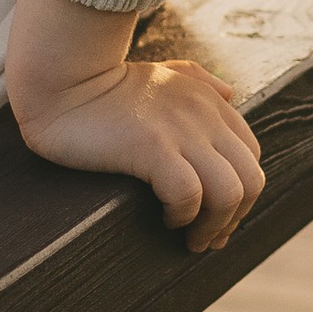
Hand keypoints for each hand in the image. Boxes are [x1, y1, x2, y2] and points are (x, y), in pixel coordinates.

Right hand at [6, 0, 262, 254]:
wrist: (61, 79)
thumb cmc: (104, 82)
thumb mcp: (161, 72)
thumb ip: (198, 79)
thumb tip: (230, 92)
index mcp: (209, 100)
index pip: (252, 155)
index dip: (242, 194)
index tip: (218, 219)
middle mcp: (204, 115)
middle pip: (251, 179)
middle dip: (235, 218)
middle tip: (207, 239)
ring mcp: (181, 132)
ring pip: (230, 193)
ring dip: (214, 226)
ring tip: (189, 238)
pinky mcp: (152, 147)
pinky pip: (189, 195)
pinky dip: (183, 216)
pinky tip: (165, 219)